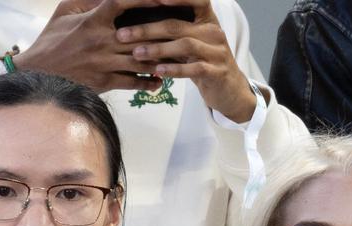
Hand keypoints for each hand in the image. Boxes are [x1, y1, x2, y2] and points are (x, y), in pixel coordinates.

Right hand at [13, 0, 167, 92]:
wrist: (39, 74)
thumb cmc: (52, 40)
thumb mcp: (65, 11)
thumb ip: (88, 0)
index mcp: (93, 20)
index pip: (122, 3)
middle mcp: (102, 42)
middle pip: (140, 34)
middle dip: (163, 32)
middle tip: (182, 29)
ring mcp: (105, 63)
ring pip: (141, 60)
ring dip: (162, 59)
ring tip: (178, 57)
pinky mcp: (105, 82)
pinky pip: (133, 82)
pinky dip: (148, 81)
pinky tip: (160, 80)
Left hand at [118, 0, 258, 120]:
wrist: (229, 90)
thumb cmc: (202, 62)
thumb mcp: (189, 43)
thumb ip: (171, 32)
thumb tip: (136, 24)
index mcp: (206, 19)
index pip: (195, 0)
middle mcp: (213, 31)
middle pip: (177, 25)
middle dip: (147, 29)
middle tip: (122, 35)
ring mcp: (218, 52)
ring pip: (185, 45)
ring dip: (157, 49)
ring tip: (136, 54)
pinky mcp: (217, 72)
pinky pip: (195, 68)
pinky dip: (175, 69)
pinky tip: (158, 71)